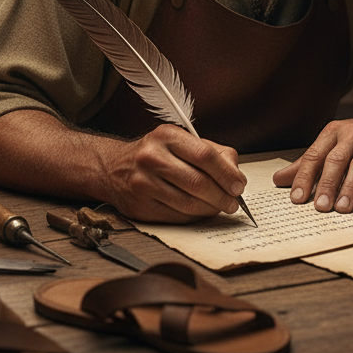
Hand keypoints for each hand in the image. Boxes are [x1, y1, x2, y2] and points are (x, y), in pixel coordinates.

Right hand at [104, 124, 246, 222]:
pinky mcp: (140, 207)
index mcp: (167, 136)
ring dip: (211, 209)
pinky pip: (176, 216)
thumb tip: (236, 175)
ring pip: (188, 203)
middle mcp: (152, 157)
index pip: (205, 155)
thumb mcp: (182, 141)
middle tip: (233, 202)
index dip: (227, 173)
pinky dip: (195, 217)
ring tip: (221, 207)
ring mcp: (143, 183)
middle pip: (198, 182)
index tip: (239, 185)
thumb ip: (214, 153)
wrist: (113, 168)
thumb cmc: (157, 154)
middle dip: (222, 195)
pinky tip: (201, 212)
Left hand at [271, 111, 352, 213]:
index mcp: (334, 132)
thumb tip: (278, 179)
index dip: (304, 177)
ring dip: (350, 187)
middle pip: (336, 160)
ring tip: (342, 208)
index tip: (296, 198)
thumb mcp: (333, 145)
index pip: (315, 155)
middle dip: (327, 184)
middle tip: (320, 207)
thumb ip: (308, 163)